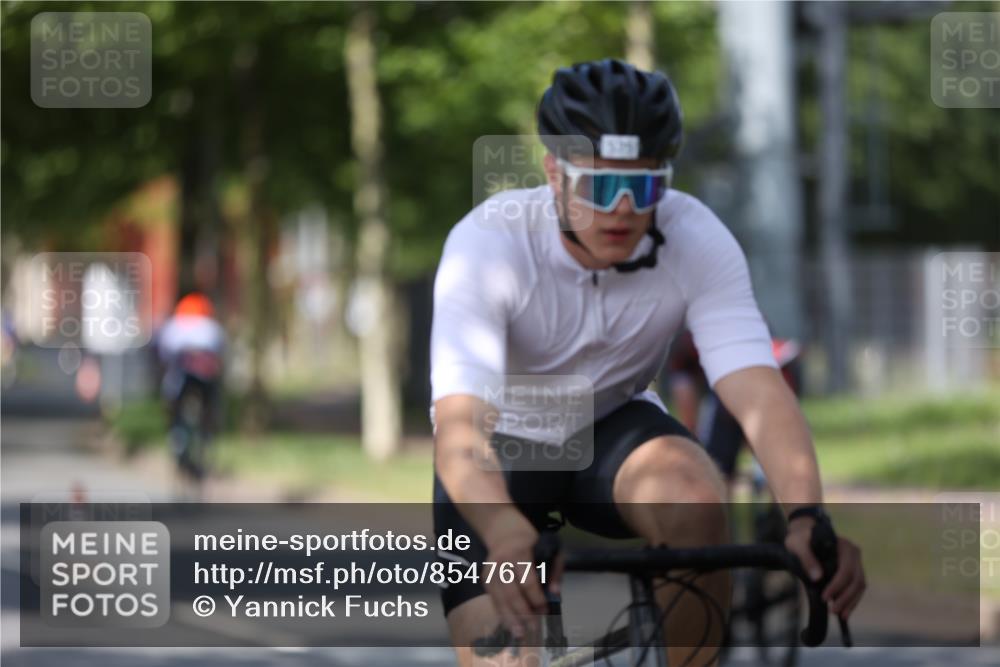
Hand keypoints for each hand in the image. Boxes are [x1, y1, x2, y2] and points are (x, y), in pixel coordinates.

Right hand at [482, 509, 547, 640]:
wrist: (502, 529)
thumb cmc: (530, 540)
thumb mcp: (549, 548)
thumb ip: (554, 570)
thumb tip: (555, 594)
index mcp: (518, 553)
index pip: (527, 581)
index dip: (536, 598)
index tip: (545, 610)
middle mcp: (501, 563)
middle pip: (511, 593)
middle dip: (523, 612)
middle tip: (534, 627)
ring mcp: (490, 571)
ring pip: (499, 598)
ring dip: (509, 617)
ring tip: (518, 633)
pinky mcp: (484, 577)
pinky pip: (493, 598)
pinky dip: (501, 612)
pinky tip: (509, 623)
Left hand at [785, 518, 865, 618]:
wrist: (806, 535)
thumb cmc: (801, 539)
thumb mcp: (797, 544)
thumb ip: (806, 558)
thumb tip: (817, 577)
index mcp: (844, 546)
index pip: (846, 570)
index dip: (837, 586)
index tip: (825, 597)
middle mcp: (854, 554)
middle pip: (856, 580)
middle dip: (845, 598)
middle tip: (833, 611)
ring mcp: (856, 563)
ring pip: (859, 586)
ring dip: (851, 602)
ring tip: (840, 615)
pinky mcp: (853, 571)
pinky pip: (857, 588)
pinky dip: (852, 600)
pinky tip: (845, 611)